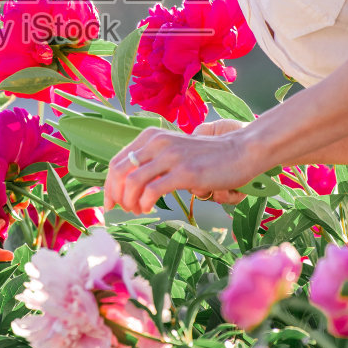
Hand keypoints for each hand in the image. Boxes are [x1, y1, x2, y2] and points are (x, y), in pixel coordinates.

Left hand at [104, 123, 260, 214]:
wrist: (239, 151)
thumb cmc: (207, 156)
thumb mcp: (174, 151)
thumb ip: (153, 160)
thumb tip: (129, 183)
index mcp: (151, 136)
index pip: (117, 162)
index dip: (108, 186)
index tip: (110, 203)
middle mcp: (157, 142)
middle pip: (119, 173)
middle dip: (115, 196)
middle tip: (123, 210)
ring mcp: (170, 156)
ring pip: (131, 182)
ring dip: (129, 202)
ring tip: (138, 210)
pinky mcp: (184, 172)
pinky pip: (152, 191)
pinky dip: (144, 203)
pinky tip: (149, 208)